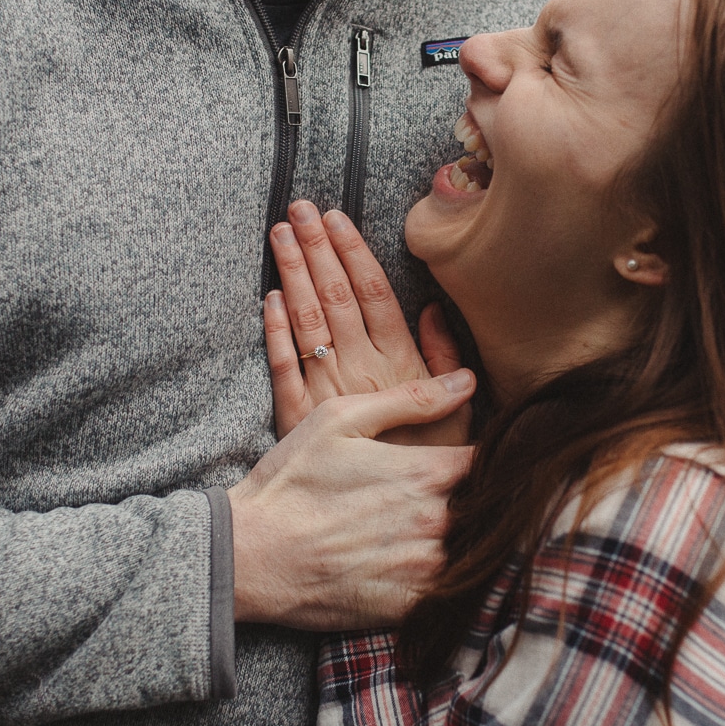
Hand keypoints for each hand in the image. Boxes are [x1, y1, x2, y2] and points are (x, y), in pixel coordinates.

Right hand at [229, 374, 475, 627]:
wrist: (248, 555)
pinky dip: (451, 582)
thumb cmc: (291, 482)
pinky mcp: (410, 607)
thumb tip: (468, 380)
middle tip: (463, 498)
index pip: (491, 462)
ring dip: (468, 542)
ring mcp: (425, 569)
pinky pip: (453, 595)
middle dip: (481, 502)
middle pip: (489, 510)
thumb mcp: (339, 420)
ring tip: (436, 533)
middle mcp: (435, 521)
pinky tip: (422, 568)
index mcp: (426, 472)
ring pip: (476, 553)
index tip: (479, 461)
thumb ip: (410, 400)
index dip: (492, 459)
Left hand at [265, 201, 468, 445]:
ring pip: (306, 322)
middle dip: (315, 248)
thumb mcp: (457, 415)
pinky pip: (281, 366)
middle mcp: (359, 370)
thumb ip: (444, 359)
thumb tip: (434, 309)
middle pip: (335, 297)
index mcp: (397, 363)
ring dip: (291, 275)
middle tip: (298, 208)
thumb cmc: (427, 462)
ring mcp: (324, 391)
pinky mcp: (295, 416)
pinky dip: (273, 330)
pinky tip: (267, 298)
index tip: (337, 218)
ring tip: (279, 234)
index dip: (352, 252)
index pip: (373, 294)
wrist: (388, 517)